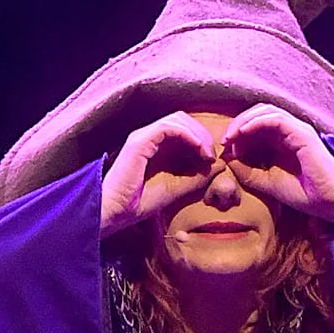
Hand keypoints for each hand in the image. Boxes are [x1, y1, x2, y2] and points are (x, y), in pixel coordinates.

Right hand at [100, 112, 216, 235]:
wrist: (114, 213)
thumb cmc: (138, 204)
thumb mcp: (175, 189)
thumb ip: (195, 178)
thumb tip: (219, 166)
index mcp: (155, 146)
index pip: (183, 130)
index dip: (201, 139)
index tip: (212, 160)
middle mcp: (148, 137)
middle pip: (182, 120)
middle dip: (202, 134)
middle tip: (211, 155)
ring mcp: (143, 136)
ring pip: (178, 119)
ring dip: (197, 134)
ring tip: (206, 154)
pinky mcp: (140, 141)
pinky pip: (169, 127)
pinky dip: (187, 135)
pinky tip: (197, 150)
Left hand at [220, 104, 333, 231]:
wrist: (332, 203)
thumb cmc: (307, 195)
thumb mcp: (269, 183)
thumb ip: (249, 172)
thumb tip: (229, 159)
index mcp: (284, 141)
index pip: (257, 125)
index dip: (238, 133)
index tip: (227, 150)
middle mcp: (291, 131)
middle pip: (259, 114)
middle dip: (238, 124)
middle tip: (225, 140)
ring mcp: (297, 129)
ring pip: (265, 111)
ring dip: (244, 121)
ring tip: (231, 136)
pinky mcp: (302, 133)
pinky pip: (275, 119)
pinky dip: (256, 123)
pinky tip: (243, 133)